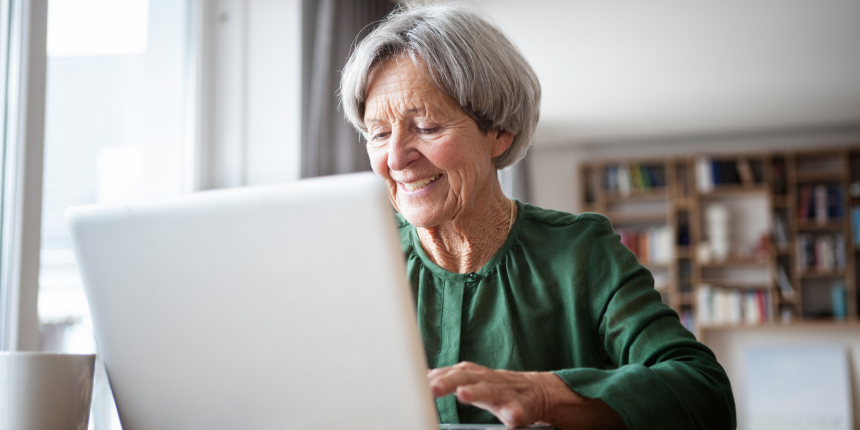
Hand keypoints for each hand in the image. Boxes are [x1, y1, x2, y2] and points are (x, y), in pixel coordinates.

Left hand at [427, 361, 553, 426]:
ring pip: (490, 391)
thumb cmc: (496, 387)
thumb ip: (449, 378)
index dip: (437, 376)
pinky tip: (512, 415)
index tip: (419, 382)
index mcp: (474, 375)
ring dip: (476, 392)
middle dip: (450, 381)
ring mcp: (505, 393)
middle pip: (466, 377)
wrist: (536, 391)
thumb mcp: (472, 380)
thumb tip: (423, 376)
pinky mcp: (522, 407)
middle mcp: (487, 380)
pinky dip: (514, 412)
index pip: (452, 372)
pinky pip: (517, 410)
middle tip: (434, 387)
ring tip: (463, 394)